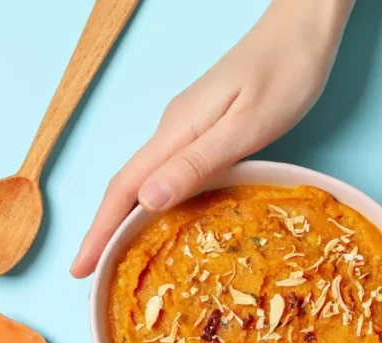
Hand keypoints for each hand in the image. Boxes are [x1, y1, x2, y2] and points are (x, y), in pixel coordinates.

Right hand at [70, 0, 354, 276]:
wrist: (303, 29)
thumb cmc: (284, 75)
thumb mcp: (244, 126)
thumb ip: (197, 163)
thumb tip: (146, 199)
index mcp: (177, 132)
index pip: (124, 189)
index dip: (99, 231)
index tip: (78, 269)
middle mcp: (173, 129)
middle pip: (126, 186)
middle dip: (103, 230)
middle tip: (91, 273)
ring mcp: (187, 126)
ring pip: (145, 179)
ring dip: (125, 217)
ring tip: (117, 256)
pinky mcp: (204, 126)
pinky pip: (167, 170)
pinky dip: (153, 201)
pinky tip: (161, 217)